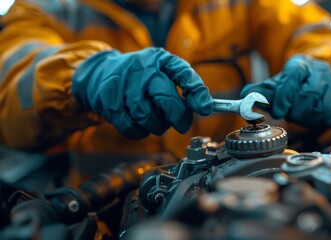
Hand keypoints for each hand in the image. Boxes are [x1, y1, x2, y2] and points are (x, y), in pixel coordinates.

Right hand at [72, 48, 212, 138]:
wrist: (101, 73)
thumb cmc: (142, 75)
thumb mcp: (164, 71)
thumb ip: (186, 86)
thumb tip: (205, 107)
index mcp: (160, 59)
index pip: (183, 73)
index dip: (197, 92)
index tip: (205, 108)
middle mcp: (142, 70)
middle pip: (165, 99)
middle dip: (178, 117)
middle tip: (183, 125)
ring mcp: (124, 86)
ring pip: (149, 118)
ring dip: (158, 125)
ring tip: (157, 120)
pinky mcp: (109, 102)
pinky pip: (132, 128)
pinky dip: (140, 131)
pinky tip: (141, 124)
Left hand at [241, 55, 330, 127]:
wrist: (320, 80)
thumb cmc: (295, 85)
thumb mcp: (277, 84)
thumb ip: (260, 91)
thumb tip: (245, 96)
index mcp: (301, 65)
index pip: (293, 77)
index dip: (284, 96)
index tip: (277, 112)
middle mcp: (321, 72)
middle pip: (307, 95)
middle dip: (294, 110)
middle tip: (288, 114)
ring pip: (319, 108)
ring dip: (304, 118)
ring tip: (299, 114)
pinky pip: (329, 117)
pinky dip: (317, 122)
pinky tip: (310, 117)